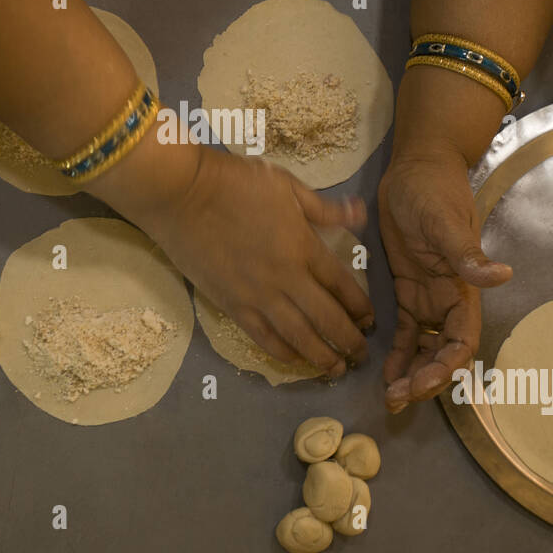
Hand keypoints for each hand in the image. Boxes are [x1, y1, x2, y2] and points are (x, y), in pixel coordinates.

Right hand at [139, 146, 374, 377]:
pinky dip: (283, 353)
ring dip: (321, 357)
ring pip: (299, 337)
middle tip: (362, 357)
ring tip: (336, 370)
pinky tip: (295, 362)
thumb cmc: (235, 182)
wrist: (182, 194)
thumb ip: (324, 207)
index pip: (342, 285)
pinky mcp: (230, 306)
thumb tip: (361, 215)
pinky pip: (263, 338)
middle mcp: (286, 278)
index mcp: (304, 246)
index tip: (371, 321)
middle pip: (327, 319)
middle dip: (350, 341)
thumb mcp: (287, 185)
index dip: (360, 307)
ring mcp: (257, 296)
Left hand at [378, 144, 511, 412]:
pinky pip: (406, 332)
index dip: (447, 367)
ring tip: (389, 397)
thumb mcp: (446, 221)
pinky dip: (398, 354)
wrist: (417, 168)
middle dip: (425, 380)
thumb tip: (502, 277)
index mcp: (462, 288)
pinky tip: (383, 372)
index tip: (424, 383)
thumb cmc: (433, 191)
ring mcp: (427, 297)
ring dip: (411, 374)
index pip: (462, 341)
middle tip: (396, 399)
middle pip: (442, 354)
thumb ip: (467, 253)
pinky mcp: (407, 291)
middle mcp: (448, 300)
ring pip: (424, 349)